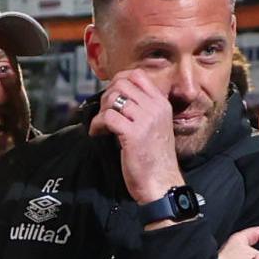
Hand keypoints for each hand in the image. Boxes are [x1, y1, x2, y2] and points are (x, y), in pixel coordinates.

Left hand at [89, 69, 184, 203]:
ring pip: (114, 98)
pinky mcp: (133, 134)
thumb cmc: (154, 158)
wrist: (161, 183)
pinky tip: (97, 134)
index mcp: (162, 104)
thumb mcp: (155, 126)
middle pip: (122, 83)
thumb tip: (116, 96)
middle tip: (104, 113)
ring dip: (101, 110)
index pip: (137, 75)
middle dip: (107, 96)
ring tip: (101, 125)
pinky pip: (108, 117)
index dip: (119, 82)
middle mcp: (155, 108)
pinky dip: (97, 124)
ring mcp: (145, 120)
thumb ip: (142, 110)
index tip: (111, 98)